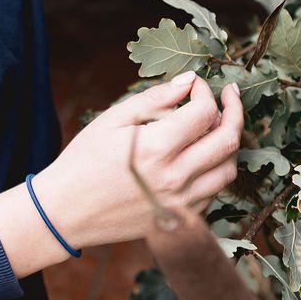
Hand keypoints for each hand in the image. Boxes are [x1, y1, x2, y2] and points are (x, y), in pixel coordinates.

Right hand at [31, 71, 242, 253]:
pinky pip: (214, 191)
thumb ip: (154, 98)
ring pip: (228, 169)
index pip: (204, 113)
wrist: (66, 211)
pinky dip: (215, 169)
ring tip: (217, 125)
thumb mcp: (113, 120)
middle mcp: (176, 177)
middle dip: (234, 111)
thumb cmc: (84, 160)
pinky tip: (200, 154)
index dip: (205, 92)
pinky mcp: (181, 219)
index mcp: (157, 148)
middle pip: (227, 140)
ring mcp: (182, 203)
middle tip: (228, 94)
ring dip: (228, 142)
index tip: (196, 83)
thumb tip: (188, 80)